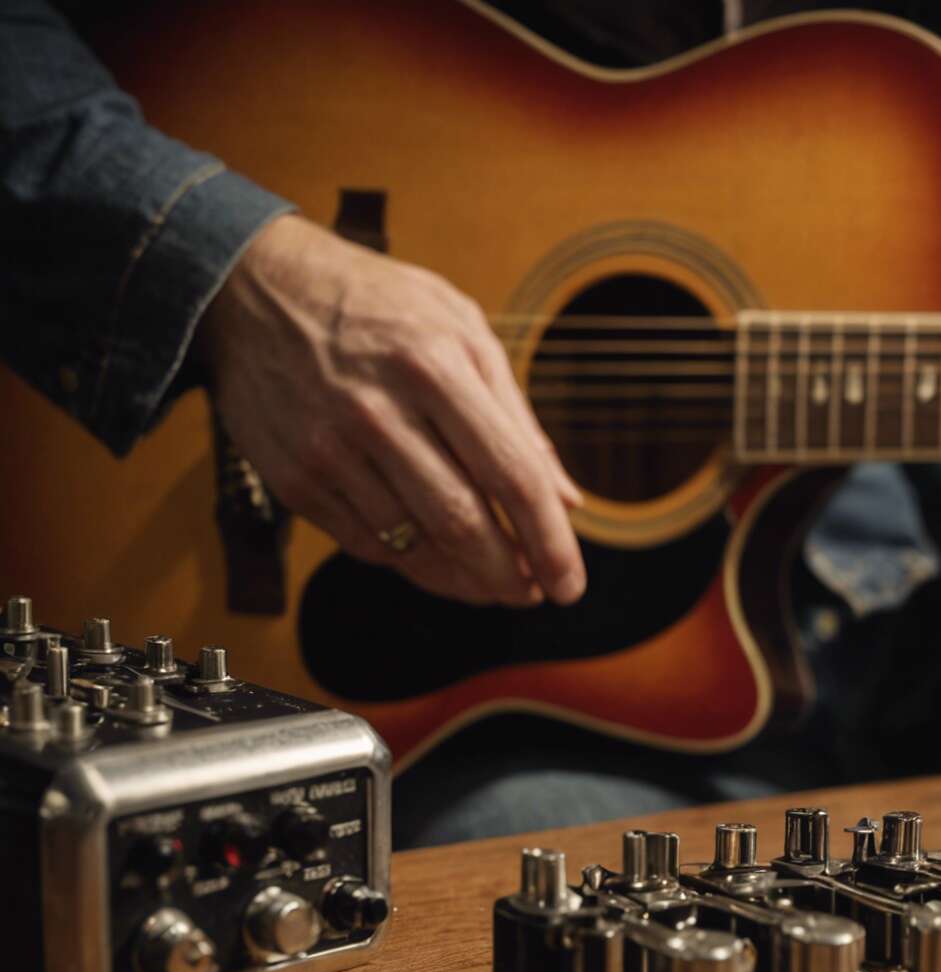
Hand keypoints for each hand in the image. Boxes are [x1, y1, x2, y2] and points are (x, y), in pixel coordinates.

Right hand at [199, 214, 585, 605]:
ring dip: (463, 579)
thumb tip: (565, 499)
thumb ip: (516, 415)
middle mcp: (380, 411)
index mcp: (436, 366)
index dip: (549, 540)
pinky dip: (410, 563)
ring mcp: (330, 448)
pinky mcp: (294, 477)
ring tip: (495, 584)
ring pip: (412, 545)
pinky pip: (365, 543)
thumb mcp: (461, 328)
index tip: (570, 583)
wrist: (252, 290)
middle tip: (535, 594)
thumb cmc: (377, 305)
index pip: (510, 474)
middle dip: (510, 575)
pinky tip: (437, 561)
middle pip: (462, 522)